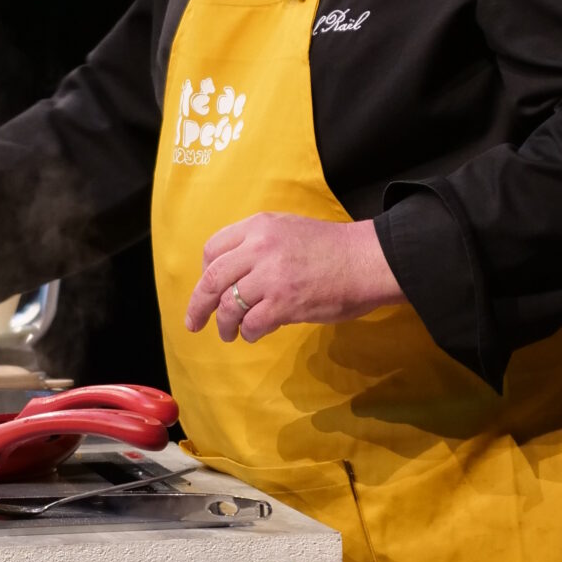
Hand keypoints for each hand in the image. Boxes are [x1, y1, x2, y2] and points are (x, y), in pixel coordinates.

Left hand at [185, 212, 402, 343]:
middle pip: (211, 279)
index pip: (212, 248)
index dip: (205, 272)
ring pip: (228, 305)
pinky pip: (252, 323)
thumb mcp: (288, 229)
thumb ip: (258, 244)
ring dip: (224, 324)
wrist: (366, 260)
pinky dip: (249, 333)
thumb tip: (233, 273)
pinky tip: (255, 334)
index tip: (208, 288)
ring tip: (229, 334)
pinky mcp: (284, 302)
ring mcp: (270, 276)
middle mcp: (258, 247)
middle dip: (198, 305)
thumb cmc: (332, 248)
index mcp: (258, 226)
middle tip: (194, 322)